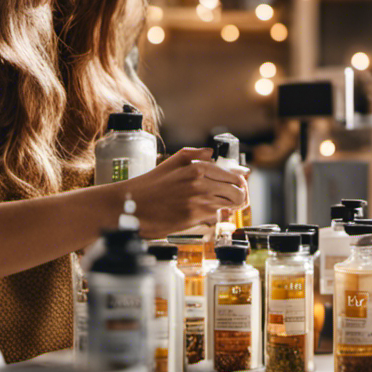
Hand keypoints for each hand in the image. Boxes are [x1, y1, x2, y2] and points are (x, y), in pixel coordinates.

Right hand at [107, 147, 248, 238]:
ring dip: (229, 208)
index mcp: (197, 168)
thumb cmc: (149, 185)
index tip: (238, 187)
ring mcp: (199, 201)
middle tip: (233, 200)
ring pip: (231, 206)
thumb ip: (194, 154)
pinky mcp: (194, 218)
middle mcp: (201, 183)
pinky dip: (216, 218)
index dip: (240, 184)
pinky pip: (217, 218)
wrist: (131, 206)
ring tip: (221, 208)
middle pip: (238, 192)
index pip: (234, 176)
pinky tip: (208, 216)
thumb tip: (212, 153)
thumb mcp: (171, 162)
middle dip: (239, 197)